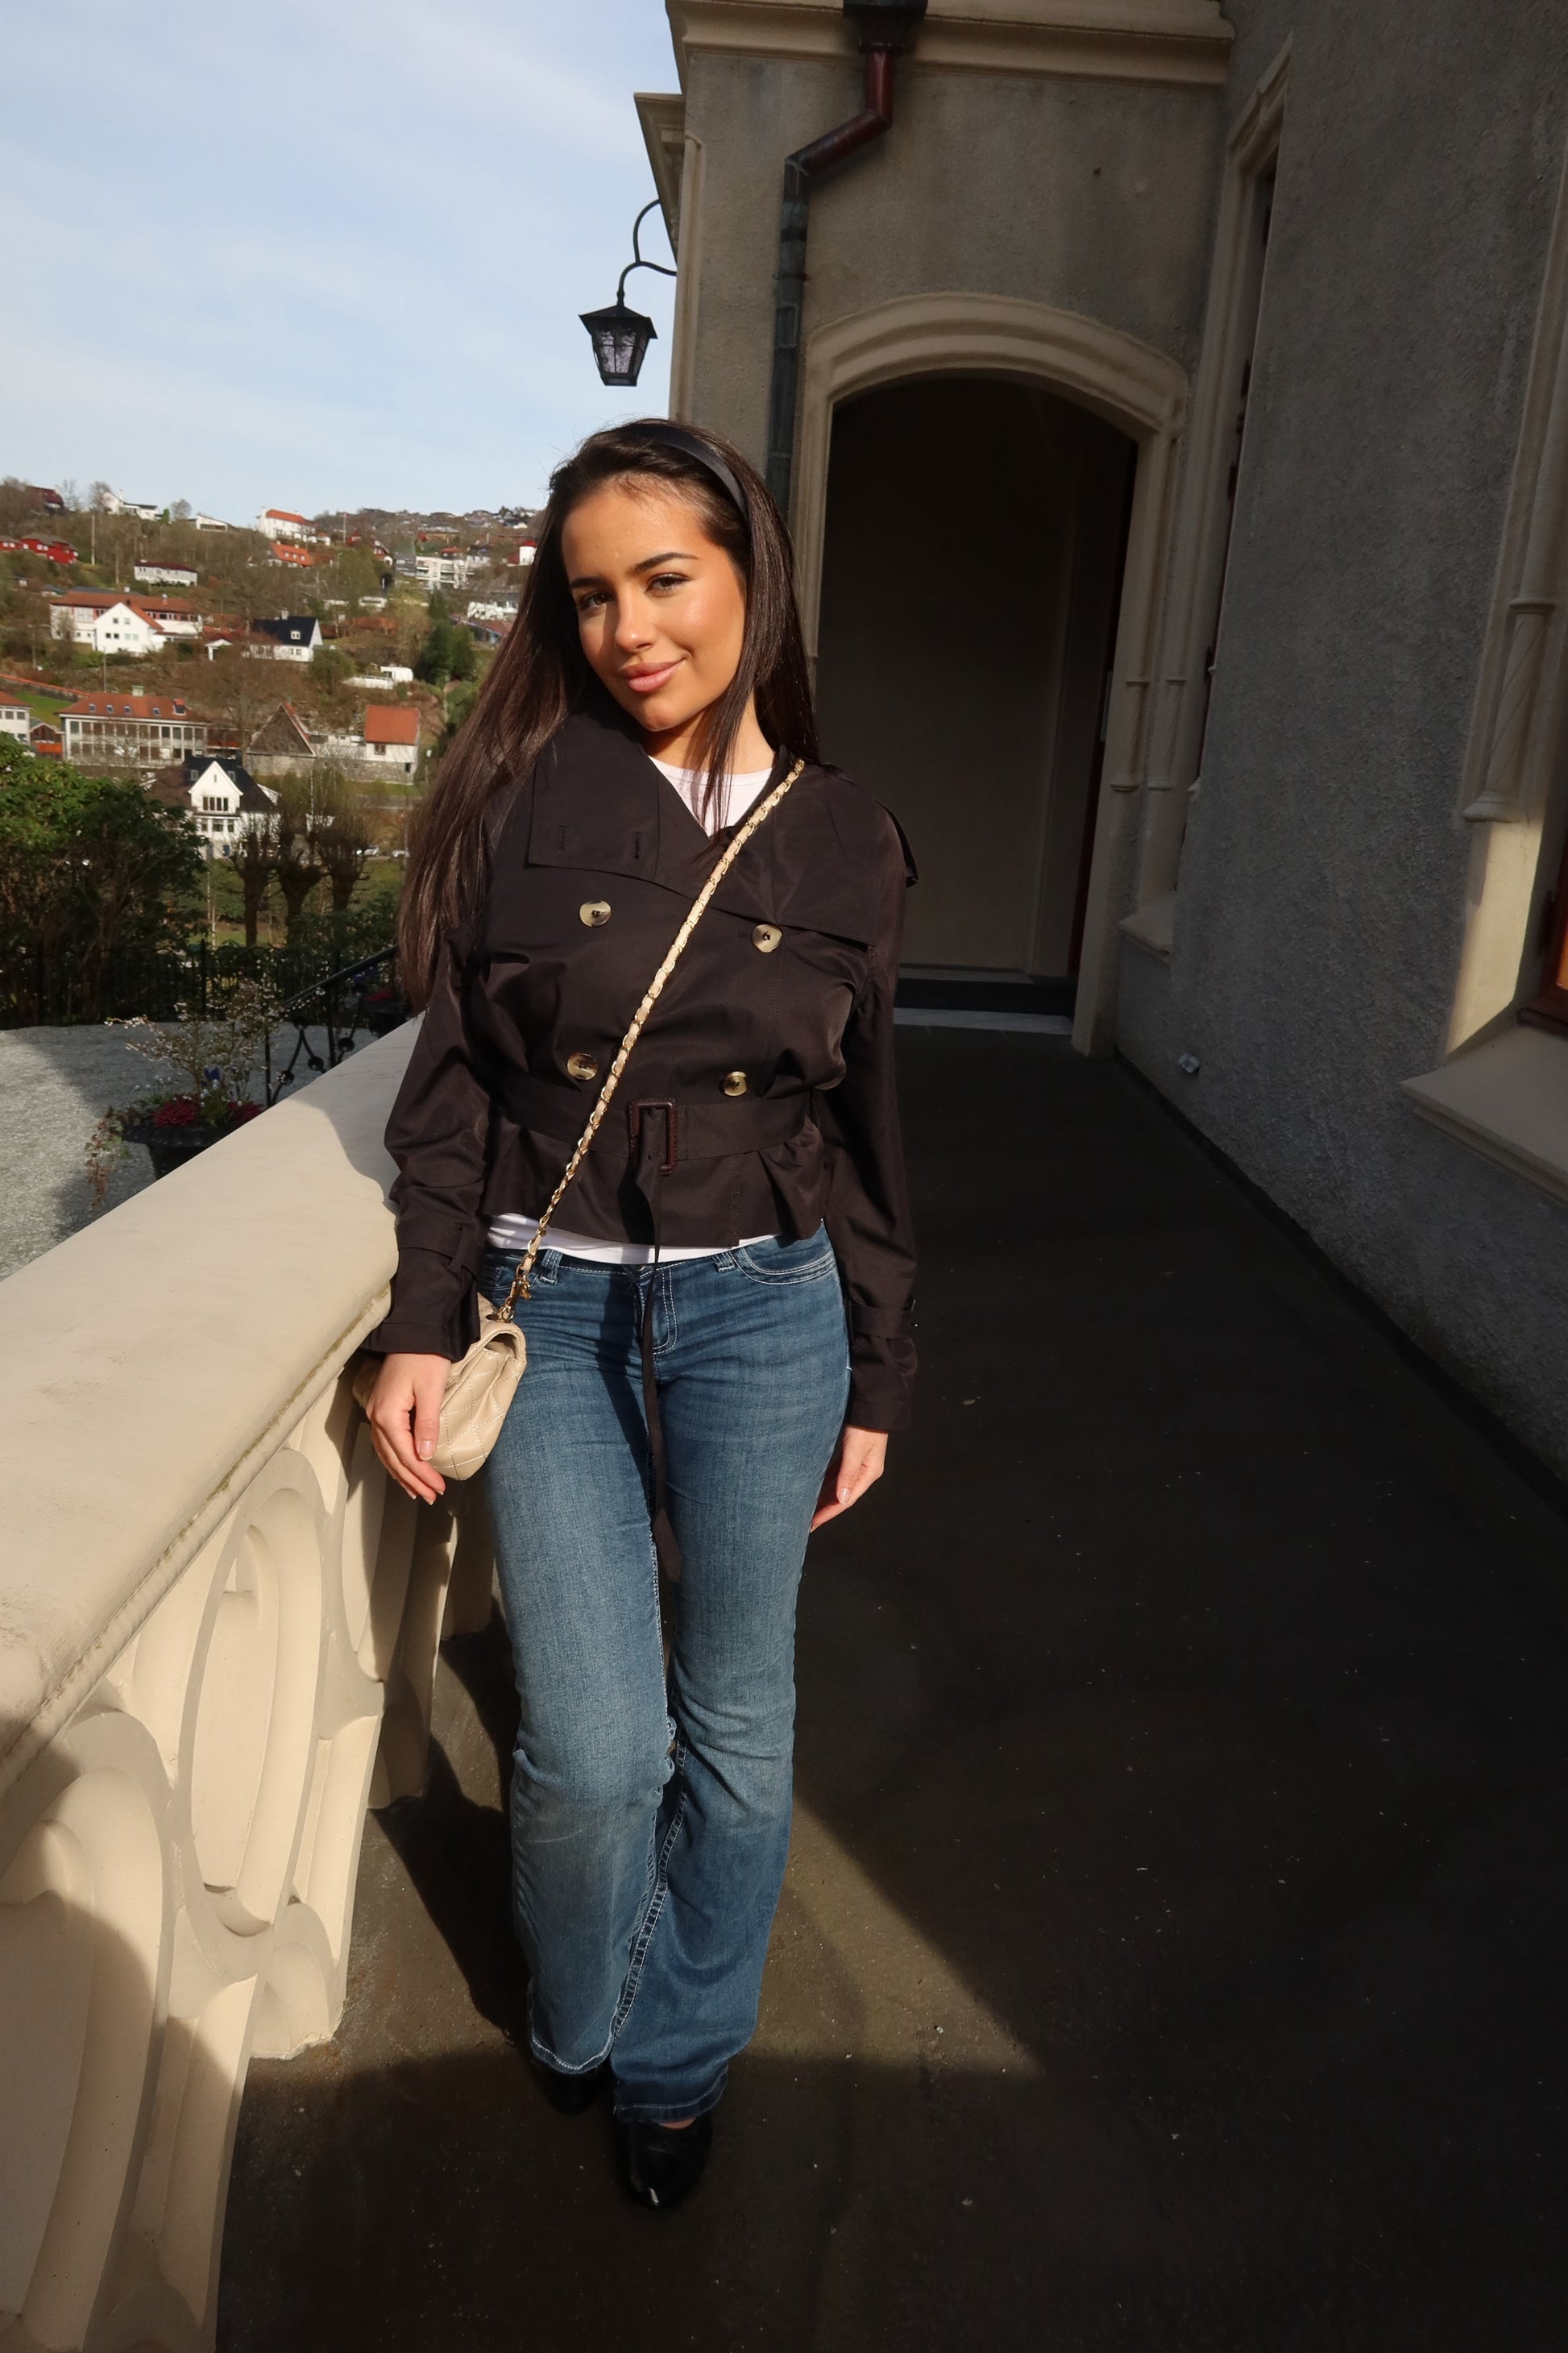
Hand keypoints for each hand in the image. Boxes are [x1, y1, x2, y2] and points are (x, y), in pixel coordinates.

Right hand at [367, 1351, 451, 1503]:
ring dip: (402, 1474)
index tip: (438, 1488)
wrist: (413, 1330)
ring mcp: (376, 1412)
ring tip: (417, 1492)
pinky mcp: (382, 1408)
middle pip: (393, 1458)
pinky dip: (394, 1460)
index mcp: (388, 1414)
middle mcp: (377, 1416)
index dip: (422, 1474)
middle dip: (412, 1480)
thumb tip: (425, 1454)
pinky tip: (402, 1468)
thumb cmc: (425, 1357)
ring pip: (386, 1453)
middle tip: (431, 1497)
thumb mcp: (431, 1389)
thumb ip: (427, 1423)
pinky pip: (385, 1443)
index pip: (405, 1454)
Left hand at [810, 1424, 886, 1529]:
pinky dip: (825, 1483)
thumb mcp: (856, 1449)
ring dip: (823, 1497)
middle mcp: (864, 1471)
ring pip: (837, 1486)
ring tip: (807, 1509)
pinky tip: (814, 1488)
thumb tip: (843, 1499)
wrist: (870, 1401)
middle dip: (824, 1509)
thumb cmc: (865, 1424)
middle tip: (806, 1522)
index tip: (813, 1523)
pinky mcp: (851, 1454)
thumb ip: (849, 1473)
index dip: (829, 1512)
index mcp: (869, 1473)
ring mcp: (858, 1463)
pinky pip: (835, 1474)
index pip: (846, 1500)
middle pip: (841, 1495)